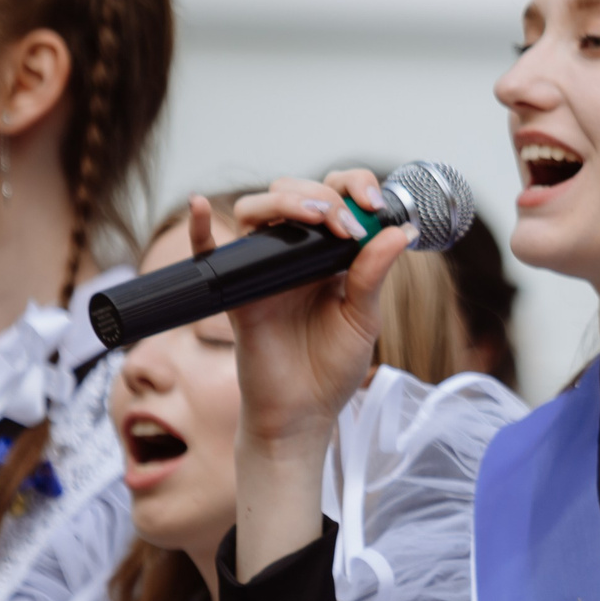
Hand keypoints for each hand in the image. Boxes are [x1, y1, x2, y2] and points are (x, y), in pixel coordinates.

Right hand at [219, 172, 410, 580]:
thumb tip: (401, 230)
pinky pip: (208, 253)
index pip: (337, 198)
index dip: (354, 187)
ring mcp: (262, 269)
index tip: (376, 204)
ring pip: (257, 210)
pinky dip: (198, 228)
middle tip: (348, 225)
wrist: (302, 413)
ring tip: (316, 218)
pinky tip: (198, 207)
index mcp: (331, 255)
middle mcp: (294, 254)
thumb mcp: (363, 318)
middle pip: (296, 194)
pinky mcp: (236, 292)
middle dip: (325, 195)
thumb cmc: (332, 367)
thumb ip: (374, 273)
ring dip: (285, 201)